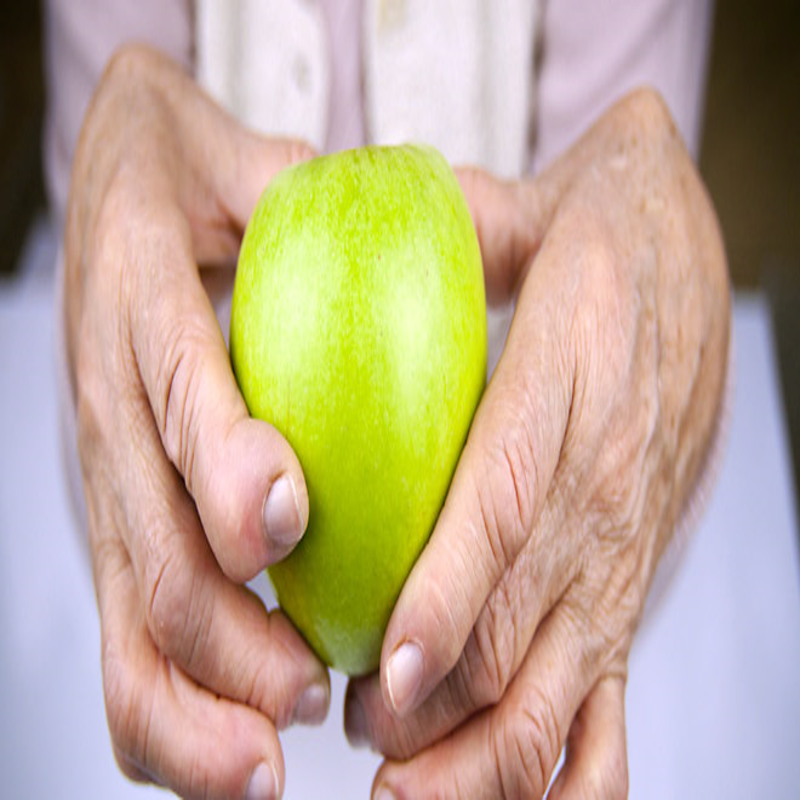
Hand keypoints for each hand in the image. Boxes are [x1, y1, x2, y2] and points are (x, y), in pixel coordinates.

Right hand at [65, 45, 329, 798]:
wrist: (118, 176)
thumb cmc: (193, 170)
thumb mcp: (244, 156)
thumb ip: (307, 192)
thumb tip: (395, 227)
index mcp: (140, 299)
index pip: (174, 390)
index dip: (222, 464)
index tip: (287, 530)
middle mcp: (109, 402)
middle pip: (144, 543)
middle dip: (223, 636)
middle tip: (312, 693)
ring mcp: (105, 470)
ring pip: (121, 613)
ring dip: (192, 701)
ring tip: (274, 760)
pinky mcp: (117, 510)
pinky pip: (126, 625)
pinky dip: (174, 703)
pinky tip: (242, 740)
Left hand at [345, 88, 730, 797]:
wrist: (691, 253)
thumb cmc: (604, 234)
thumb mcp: (528, 206)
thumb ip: (446, 225)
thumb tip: (353, 233)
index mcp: (574, 384)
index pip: (510, 506)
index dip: (453, 597)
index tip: (388, 670)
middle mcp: (604, 489)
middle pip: (525, 632)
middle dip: (440, 710)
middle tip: (360, 736)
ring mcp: (622, 553)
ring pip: (566, 693)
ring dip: (488, 764)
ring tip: (402, 794)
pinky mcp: (629, 585)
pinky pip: (612, 711)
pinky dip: (563, 779)